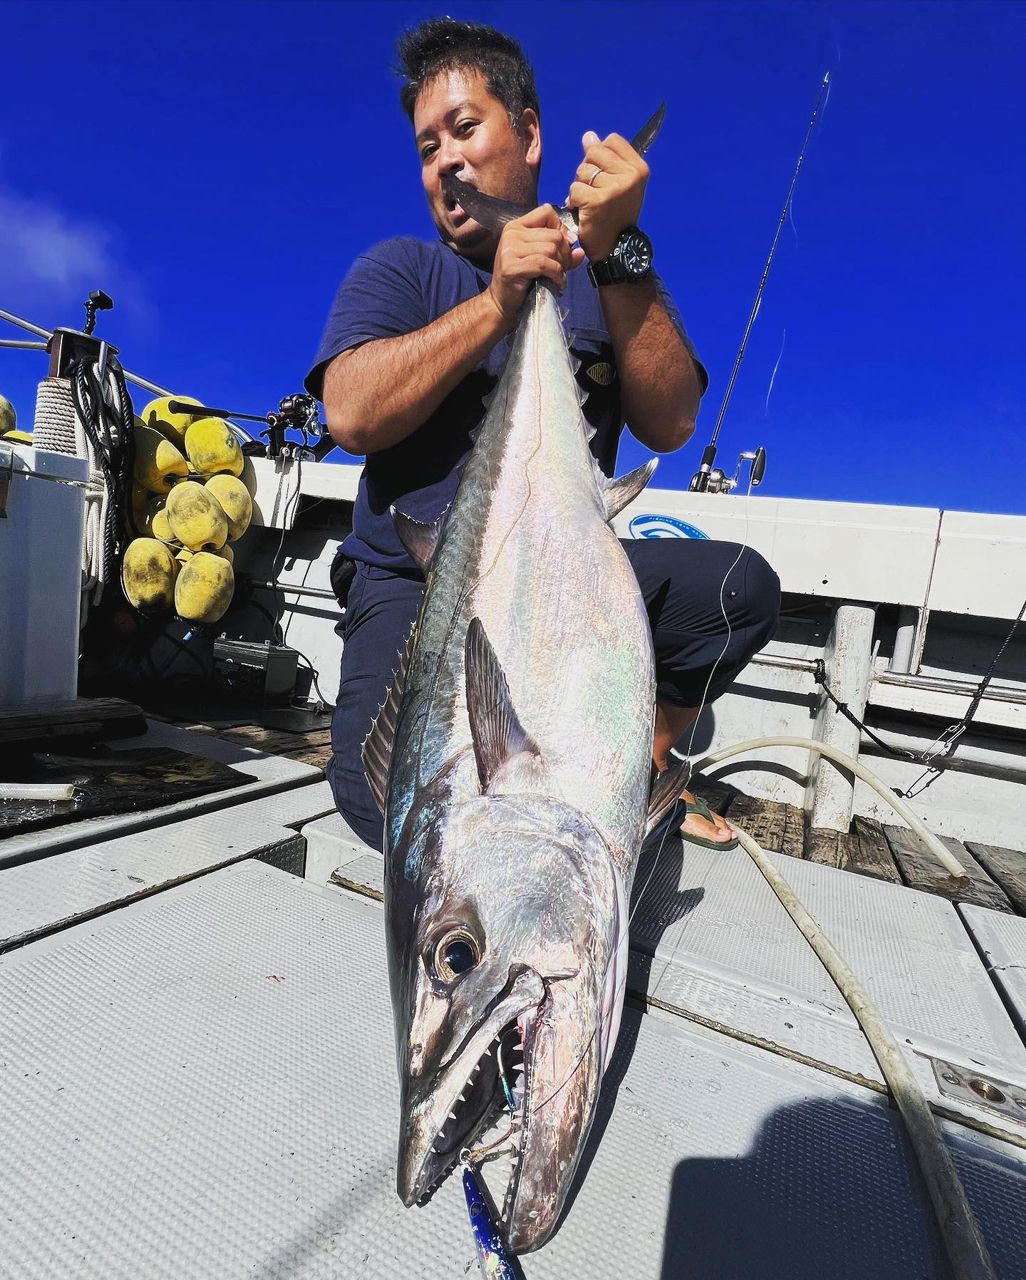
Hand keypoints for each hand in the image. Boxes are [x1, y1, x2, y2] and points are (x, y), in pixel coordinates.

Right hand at [487, 205, 584, 327]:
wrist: (501, 303)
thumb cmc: (522, 281)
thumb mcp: (541, 261)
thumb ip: (560, 253)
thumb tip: (580, 251)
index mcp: (517, 226)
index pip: (546, 212)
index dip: (561, 228)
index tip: (564, 246)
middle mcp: (512, 234)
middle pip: (553, 234)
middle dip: (565, 253)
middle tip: (564, 268)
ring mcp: (510, 250)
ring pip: (550, 249)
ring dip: (561, 266)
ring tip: (559, 277)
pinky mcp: (511, 266)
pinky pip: (544, 264)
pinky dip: (556, 275)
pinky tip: (557, 283)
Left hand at [566, 131, 648, 262]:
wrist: (615, 247)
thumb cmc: (616, 214)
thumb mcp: (619, 183)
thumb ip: (607, 159)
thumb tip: (588, 136)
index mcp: (639, 168)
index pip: (611, 140)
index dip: (601, 155)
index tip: (605, 175)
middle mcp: (630, 176)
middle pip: (594, 152)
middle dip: (588, 171)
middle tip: (596, 192)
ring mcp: (614, 188)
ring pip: (582, 171)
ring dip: (580, 187)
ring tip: (590, 202)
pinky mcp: (597, 200)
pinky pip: (574, 188)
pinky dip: (573, 200)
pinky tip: (583, 211)